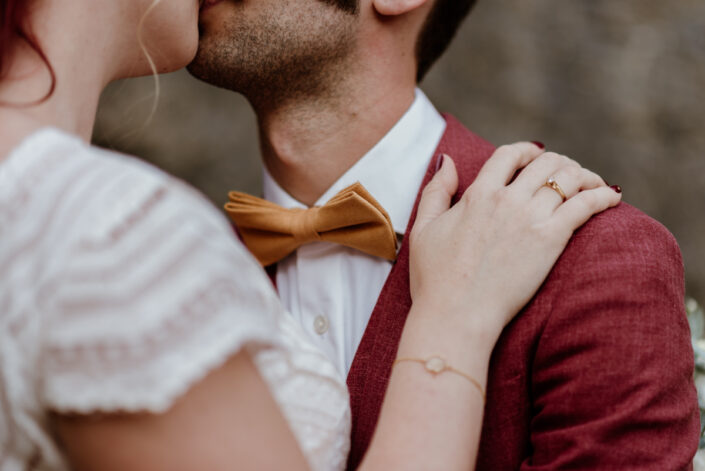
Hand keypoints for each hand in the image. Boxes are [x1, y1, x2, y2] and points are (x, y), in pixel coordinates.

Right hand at [409, 143, 621, 338]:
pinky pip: (586, 205)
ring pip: (569, 178)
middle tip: (569, 175)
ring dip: (585, 176)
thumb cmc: (434, 279)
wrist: (456, 315)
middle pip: (546, 162)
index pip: (509, 154)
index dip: (526, 151)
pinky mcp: (551, 240)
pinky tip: (612, 197)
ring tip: (593, 185)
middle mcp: (507, 199)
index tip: (535, 157)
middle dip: (560, 163)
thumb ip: (436, 191)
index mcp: (478, 194)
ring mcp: (530, 218)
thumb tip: (449, 160)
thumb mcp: (424, 228)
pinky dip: (603, 196)